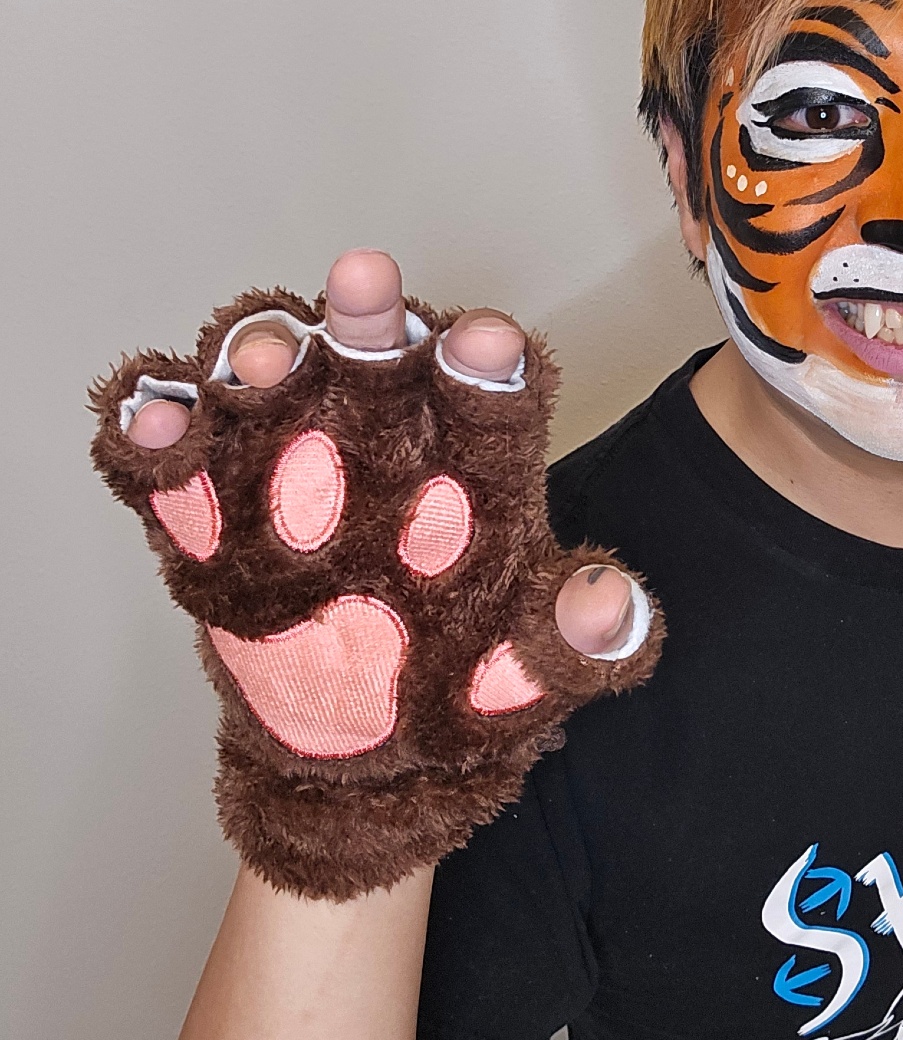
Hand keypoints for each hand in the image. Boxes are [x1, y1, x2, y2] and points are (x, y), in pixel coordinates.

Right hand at [127, 250, 637, 658]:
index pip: (488, 399)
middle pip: (376, 361)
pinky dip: (155, 431)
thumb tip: (611, 604)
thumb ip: (570, 644)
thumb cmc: (458, 692)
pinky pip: (173, 460)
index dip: (485, 366)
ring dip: (263, 356)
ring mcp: (287, 466)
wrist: (359, 758)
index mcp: (473, 470)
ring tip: (264, 362)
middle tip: (368, 280)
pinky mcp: (204, 511)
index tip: (487, 344)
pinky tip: (155, 421)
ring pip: (271, 383)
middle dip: (371, 320)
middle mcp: (379, 443)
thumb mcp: (525, 679)